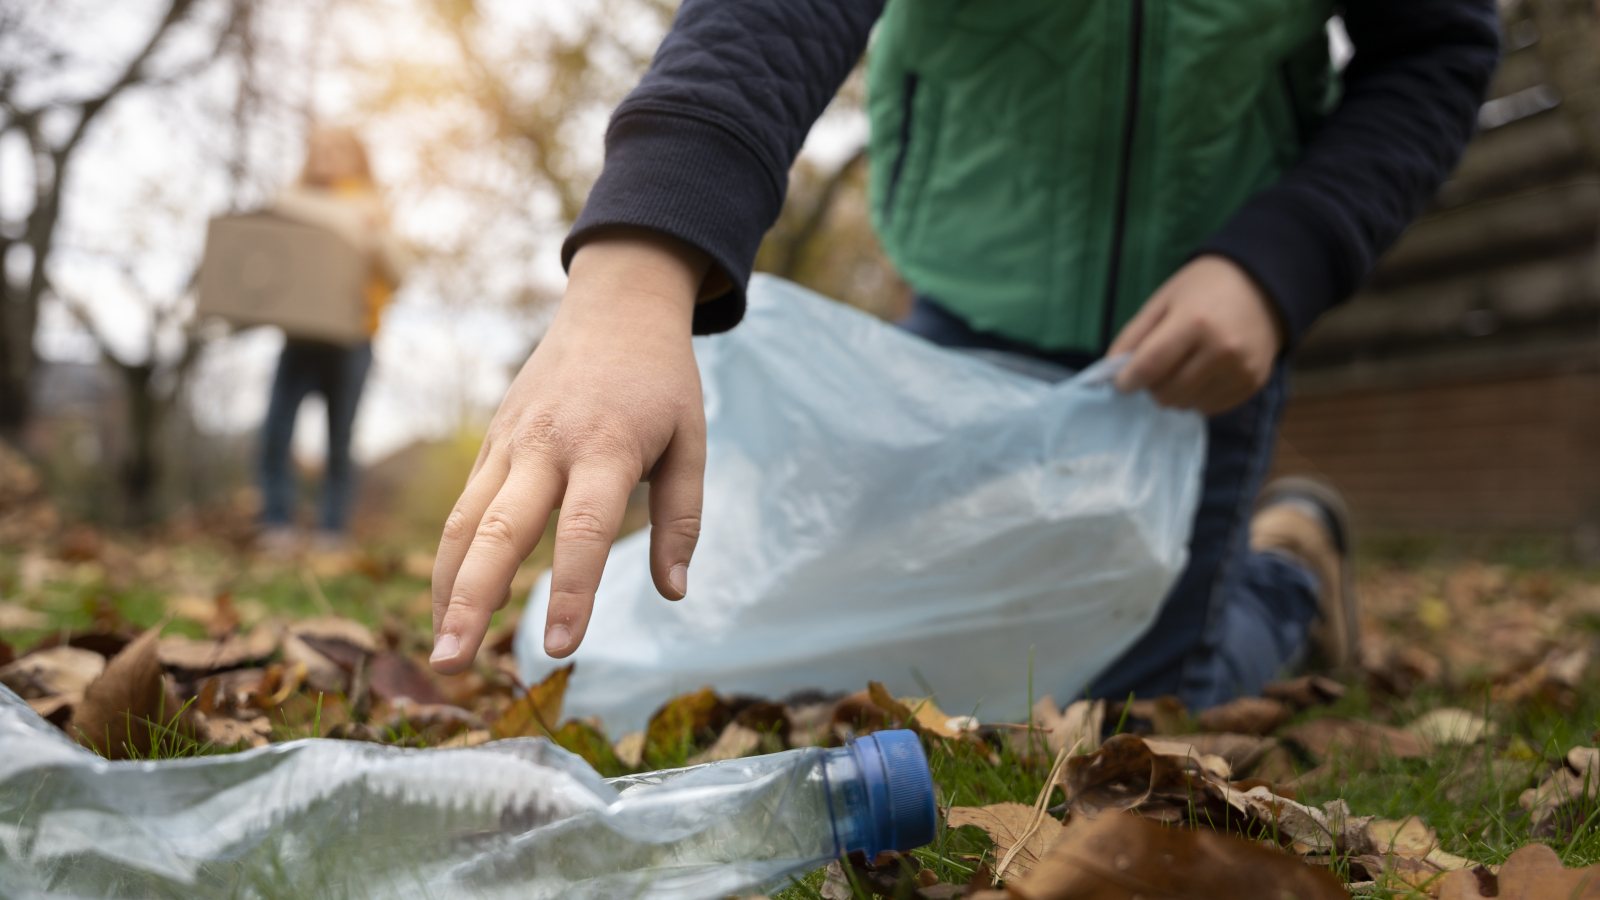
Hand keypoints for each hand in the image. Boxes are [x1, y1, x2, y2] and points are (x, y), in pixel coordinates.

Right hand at [429, 230, 709, 673]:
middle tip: (453, 664)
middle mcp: (548, 446)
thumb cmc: (661, 383)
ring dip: (447, 590)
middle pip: (498, 531)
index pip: (584, 531)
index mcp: (607, 447)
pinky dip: (451, 560)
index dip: (571, 593)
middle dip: (472, 601)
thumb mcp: (692, 441)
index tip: (560, 649)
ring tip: (443, 652)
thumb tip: (672, 593)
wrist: (616, 306)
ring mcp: (511, 442)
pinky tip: (450, 606)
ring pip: (463, 523)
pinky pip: (463, 507)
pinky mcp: (492, 442)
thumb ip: (683, 519)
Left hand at [1109, 255, 1284, 414]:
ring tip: (1182, 366)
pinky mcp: (1253, 383)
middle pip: (1167, 393)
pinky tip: (1202, 373)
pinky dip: (1197, 397)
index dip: (1127, 380)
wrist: (1263, 285)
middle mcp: (1222, 350)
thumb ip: (1133, 336)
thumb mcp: (1163, 300)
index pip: (1150, 367)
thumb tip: (1109, 372)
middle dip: (1152, 386)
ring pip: (1186, 405)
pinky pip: (1210, 408)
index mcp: (1195, 322)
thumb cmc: (1204, 288)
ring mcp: (1240, 370)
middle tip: (1156, 367)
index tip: (1121, 381)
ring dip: (1174, 393)